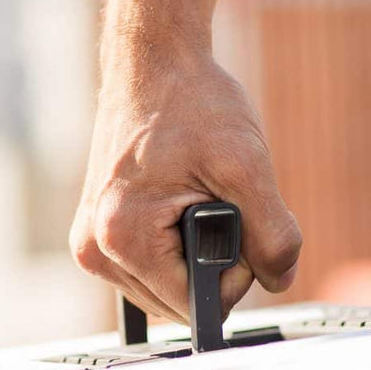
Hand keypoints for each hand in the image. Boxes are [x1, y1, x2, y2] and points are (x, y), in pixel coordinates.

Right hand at [70, 42, 302, 323]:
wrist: (153, 62)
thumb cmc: (192, 102)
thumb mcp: (247, 165)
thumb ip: (272, 234)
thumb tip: (280, 281)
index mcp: (123, 239)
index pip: (196, 306)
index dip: (234, 274)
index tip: (235, 218)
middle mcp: (95, 250)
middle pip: (179, 304)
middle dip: (212, 264)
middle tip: (213, 199)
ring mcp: (91, 246)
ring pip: (167, 291)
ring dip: (194, 253)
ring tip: (192, 194)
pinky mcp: (96, 236)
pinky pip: (151, 271)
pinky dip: (175, 245)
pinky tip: (176, 204)